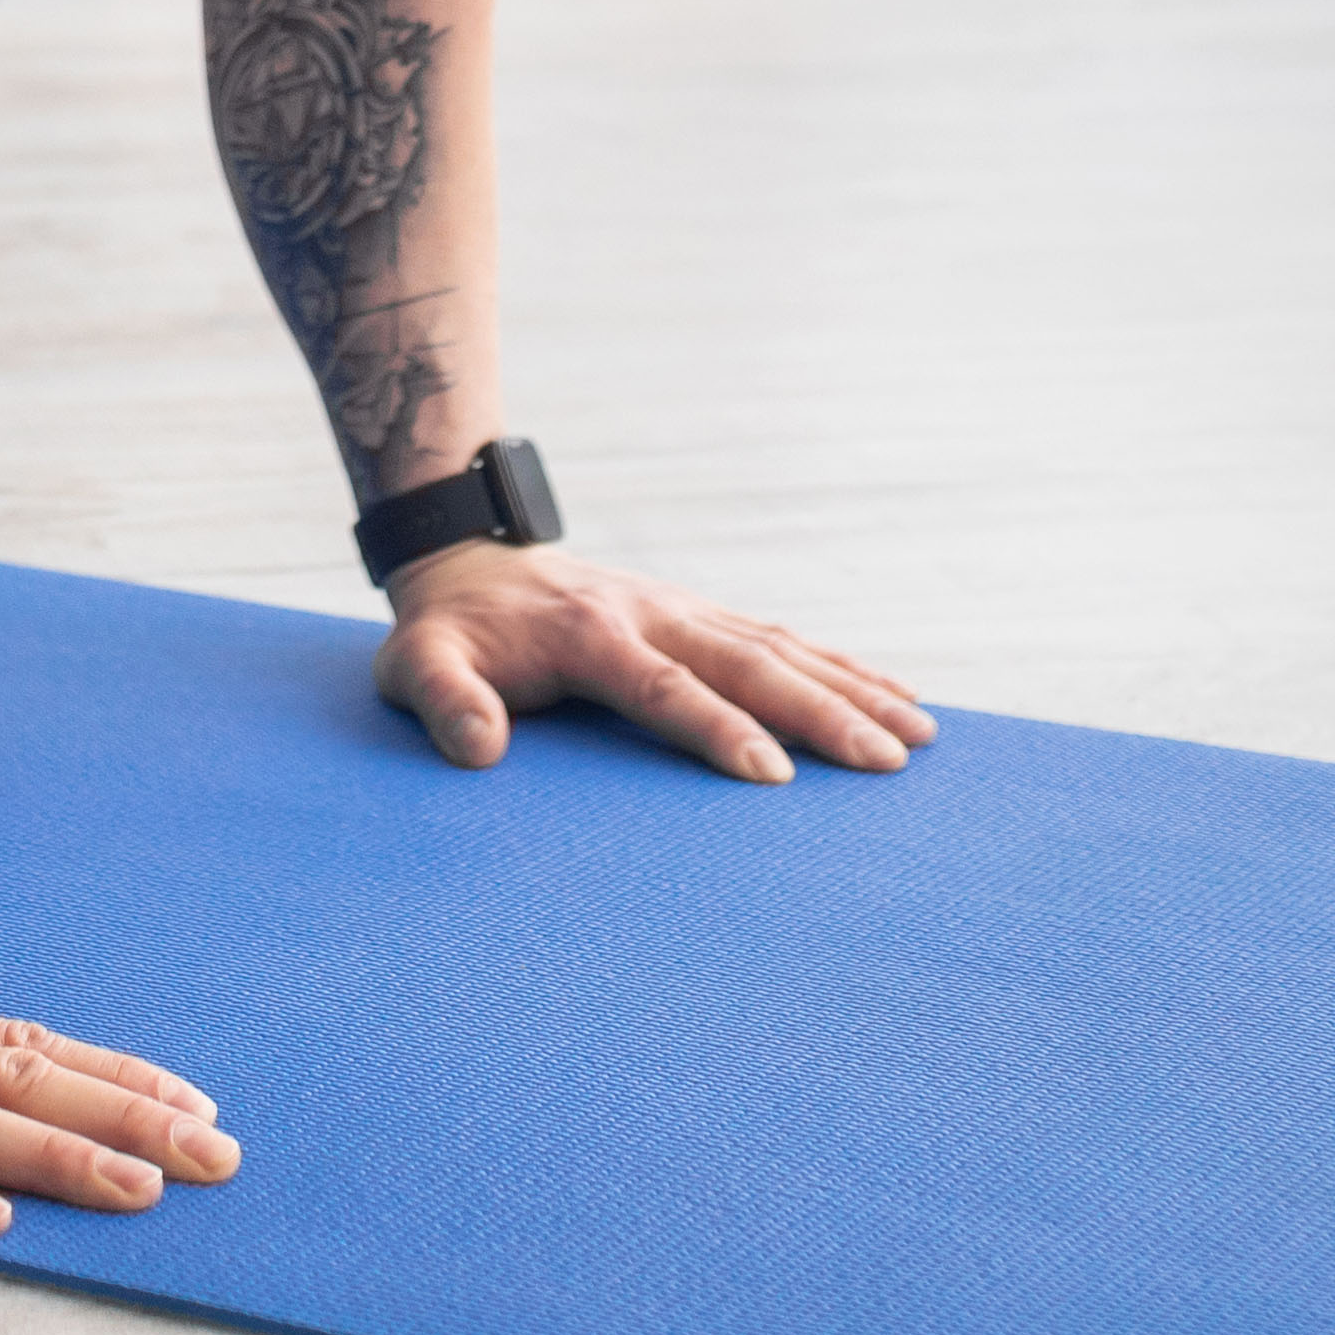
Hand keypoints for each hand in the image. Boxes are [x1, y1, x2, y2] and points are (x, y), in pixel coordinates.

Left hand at [373, 544, 936, 780]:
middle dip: (822, 713)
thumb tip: (478, 750)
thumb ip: (442, 701)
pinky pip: (784, 639)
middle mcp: (653, 614)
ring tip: (919, 734)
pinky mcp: (702, 614)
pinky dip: (843, 666)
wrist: (468, 559)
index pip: (663, 688)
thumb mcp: (415, 664)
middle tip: (887, 761)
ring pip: (782, 648)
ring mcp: (685, 609)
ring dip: (852, 689)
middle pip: (749, 664)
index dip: (717, 729)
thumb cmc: (445, 632)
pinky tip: (896, 695)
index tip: (773, 775)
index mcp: (590, 634)